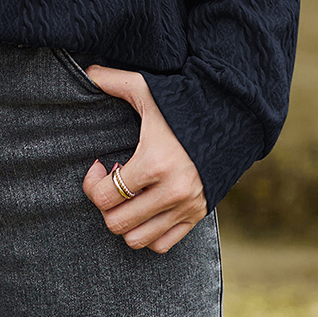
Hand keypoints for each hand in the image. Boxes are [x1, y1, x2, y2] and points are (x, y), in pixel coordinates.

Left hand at [81, 64, 206, 252]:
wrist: (230, 118)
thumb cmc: (181, 103)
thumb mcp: (146, 88)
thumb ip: (113, 81)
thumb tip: (86, 72)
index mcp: (154, 162)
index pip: (104, 196)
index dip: (91, 183)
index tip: (98, 166)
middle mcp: (172, 191)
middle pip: (117, 223)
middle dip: (106, 205)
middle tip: (111, 181)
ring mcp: (186, 207)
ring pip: (137, 239)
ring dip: (125, 221)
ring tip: (128, 195)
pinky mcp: (197, 215)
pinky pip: (162, 244)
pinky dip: (147, 233)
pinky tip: (145, 207)